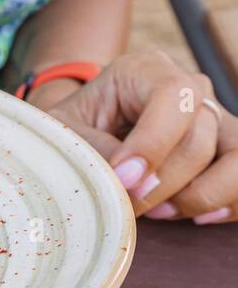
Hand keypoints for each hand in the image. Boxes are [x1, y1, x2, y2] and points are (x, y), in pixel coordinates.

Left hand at [39, 50, 236, 224]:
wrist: (88, 130)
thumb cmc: (75, 126)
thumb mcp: (67, 130)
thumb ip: (94, 149)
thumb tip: (129, 180)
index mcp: (146, 70)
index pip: (172, 96)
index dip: (154, 142)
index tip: (125, 178)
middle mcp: (191, 89)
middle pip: (200, 136)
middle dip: (165, 182)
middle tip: (130, 204)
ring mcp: (216, 119)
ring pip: (237, 159)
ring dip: (202, 195)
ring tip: (159, 211)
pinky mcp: (228, 150)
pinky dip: (228, 205)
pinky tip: (196, 217)